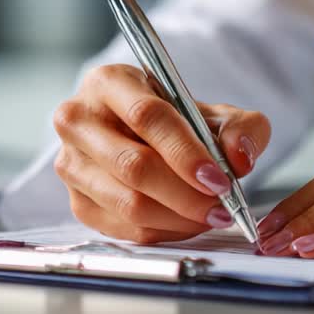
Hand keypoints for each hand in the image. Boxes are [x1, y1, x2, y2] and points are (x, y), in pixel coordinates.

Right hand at [51, 64, 270, 243]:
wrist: (143, 137)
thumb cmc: (177, 120)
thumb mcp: (216, 112)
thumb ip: (241, 127)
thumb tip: (239, 157)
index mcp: (109, 82)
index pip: (146, 116)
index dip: (185, 152)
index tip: (218, 178)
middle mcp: (79, 120)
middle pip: (133, 165)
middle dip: (185, 193)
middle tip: (222, 206)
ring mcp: (71, 164)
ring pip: (127, 202)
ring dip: (178, 217)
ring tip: (212, 215)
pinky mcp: (77, 202)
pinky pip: (124, 227)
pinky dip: (164, 231)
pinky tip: (188, 222)